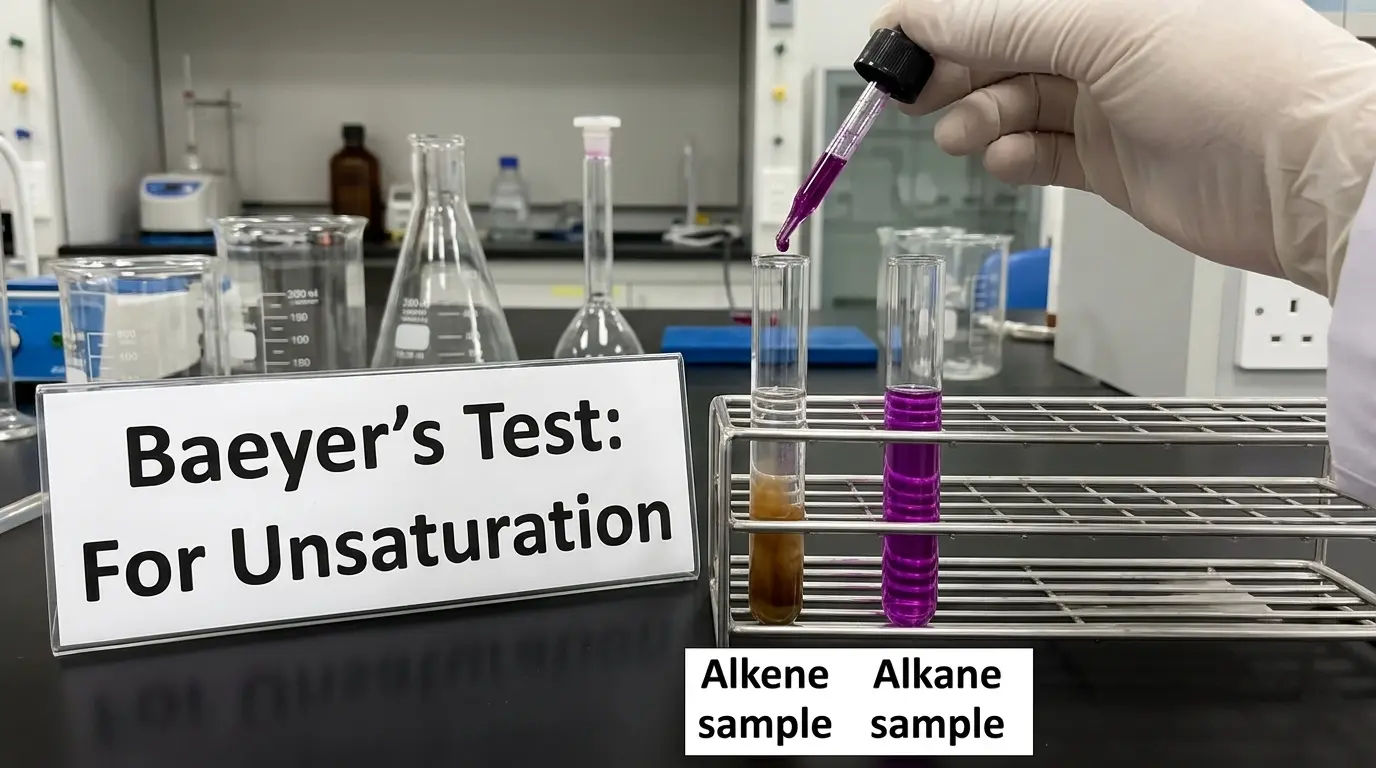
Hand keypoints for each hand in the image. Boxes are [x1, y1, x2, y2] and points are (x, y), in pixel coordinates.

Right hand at [874, 0, 1375, 297]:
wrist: (1301, 176)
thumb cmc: (1239, 78)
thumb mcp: (1104, 29)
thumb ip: (1004, 24)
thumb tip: (923, 16)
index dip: (943, 12)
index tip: (893, 35)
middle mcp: (1107, 36)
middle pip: (1000, 44)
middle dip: (950, 65)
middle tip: (907, 90)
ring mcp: (1108, 98)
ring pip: (1012, 101)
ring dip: (976, 116)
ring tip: (961, 132)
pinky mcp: (1109, 159)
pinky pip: (1038, 152)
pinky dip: (1013, 157)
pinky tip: (1006, 159)